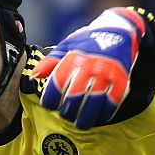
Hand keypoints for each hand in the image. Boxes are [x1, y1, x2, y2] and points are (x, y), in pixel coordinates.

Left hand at [30, 7, 145, 128]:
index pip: (58, 83)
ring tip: (81, 123)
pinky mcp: (121, 79)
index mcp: (74, 58)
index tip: (49, 105)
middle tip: (65, 115)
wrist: (118, 31)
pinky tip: (99, 117)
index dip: (50, 98)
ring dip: (86, 116)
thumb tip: (33, 76)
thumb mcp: (66, 46)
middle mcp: (90, 66)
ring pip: (94, 101)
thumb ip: (49, 62)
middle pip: (75, 95)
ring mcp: (106, 73)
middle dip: (68, 110)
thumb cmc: (87, 42)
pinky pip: (113, 101)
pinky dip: (106, 112)